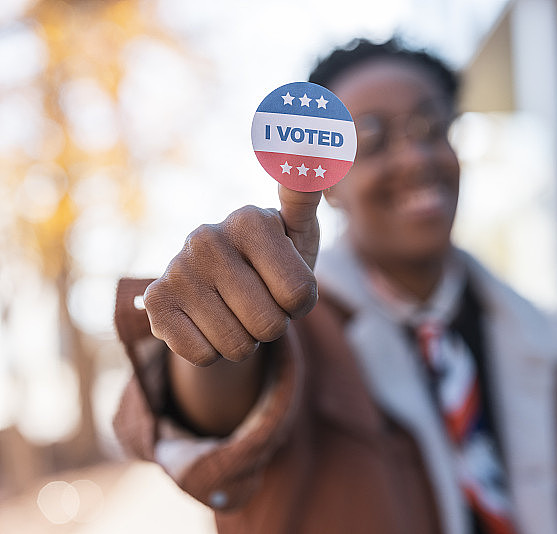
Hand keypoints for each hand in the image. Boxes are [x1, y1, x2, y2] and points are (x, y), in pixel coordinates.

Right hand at [143, 186, 321, 365]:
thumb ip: (307, 195)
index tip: (289, 285)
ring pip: (237, 346)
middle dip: (273, 325)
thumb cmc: (274, 260)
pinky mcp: (155, 303)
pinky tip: (207, 323)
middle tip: (260, 302)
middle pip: (270, 324)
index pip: (300, 295)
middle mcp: (207, 237)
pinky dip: (213, 351)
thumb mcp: (299, 231)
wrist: (223, 289)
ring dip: (245, 340)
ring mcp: (177, 269)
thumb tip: (308, 141)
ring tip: (236, 312)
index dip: (301, 304)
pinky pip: (204, 355)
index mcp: (250, 219)